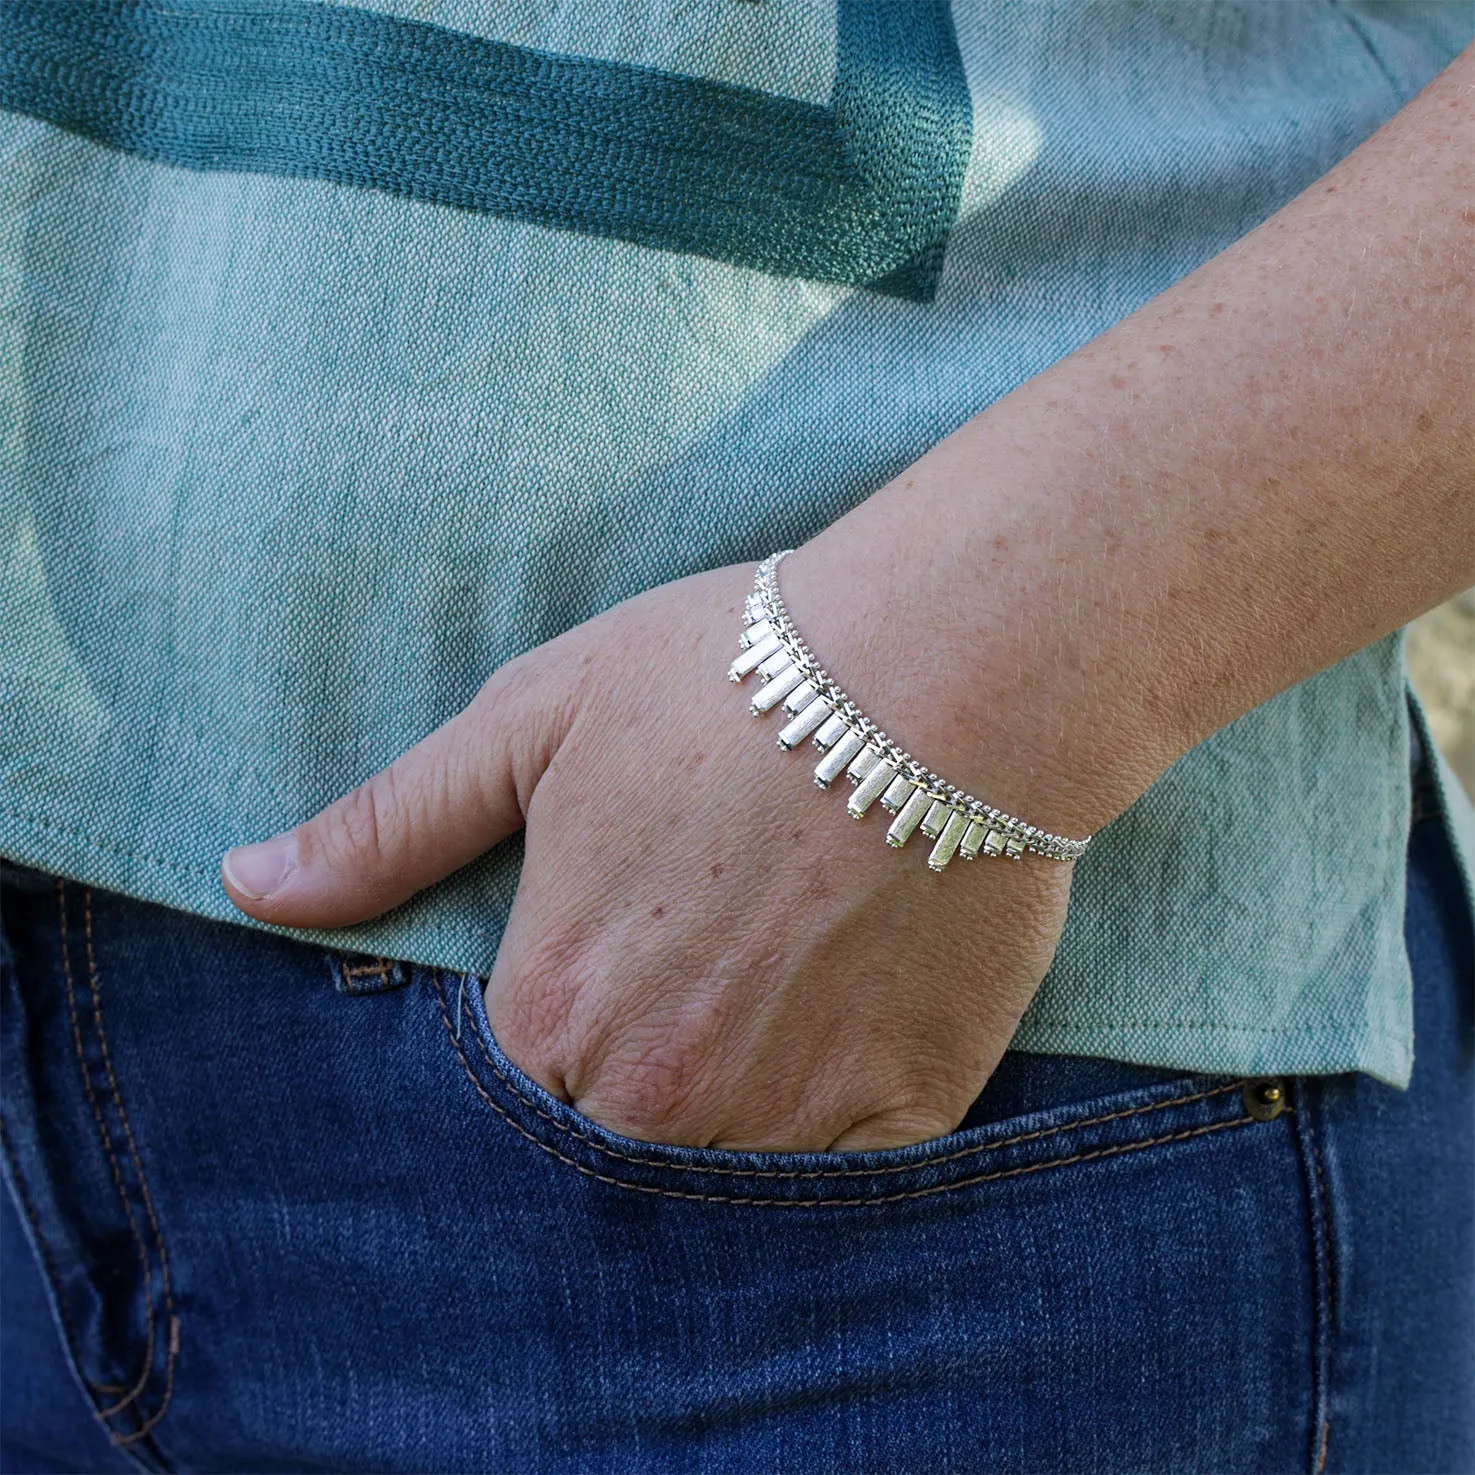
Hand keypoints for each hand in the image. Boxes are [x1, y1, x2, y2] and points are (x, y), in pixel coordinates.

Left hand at [220, 555, 1077, 1151]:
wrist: (938, 671)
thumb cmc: (724, 677)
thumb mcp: (535, 718)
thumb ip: (393, 824)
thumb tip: (251, 884)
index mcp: (552, 1003)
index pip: (510, 1090)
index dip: (559, 1026)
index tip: (615, 963)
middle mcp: (654, 1091)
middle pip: (613, 1143)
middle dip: (641, 1075)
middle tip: (708, 970)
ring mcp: (782, 1114)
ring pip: (724, 1172)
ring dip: (739, 1103)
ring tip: (780, 987)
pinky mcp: (900, 1112)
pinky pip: (844, 1178)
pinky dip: (839, 1122)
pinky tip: (853, 1020)